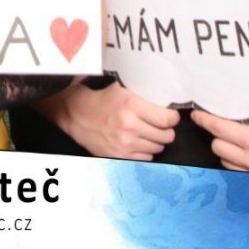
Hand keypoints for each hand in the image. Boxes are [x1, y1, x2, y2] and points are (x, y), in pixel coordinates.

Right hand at [58, 82, 178, 159]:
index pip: (167, 119)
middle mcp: (130, 126)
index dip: (173, 118)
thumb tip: (167, 104)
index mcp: (131, 105)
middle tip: (159, 124)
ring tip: (147, 132)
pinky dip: (145, 151)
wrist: (75, 114)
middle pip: (166, 136)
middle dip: (166, 130)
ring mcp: (125, 144)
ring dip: (156, 141)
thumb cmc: (100, 100)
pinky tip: (138, 142)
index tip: (171, 116)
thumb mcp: (122, 90)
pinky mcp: (120, 156)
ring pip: (158, 148)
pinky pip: (146, 158)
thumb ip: (144, 97)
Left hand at [191, 108, 248, 179]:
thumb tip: (226, 105)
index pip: (217, 129)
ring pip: (227, 163)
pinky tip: (244, 154)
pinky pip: (242, 173)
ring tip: (233, 141)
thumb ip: (248, 113)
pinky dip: (239, 163)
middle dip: (217, 136)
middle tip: (220, 126)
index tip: (197, 115)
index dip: (204, 120)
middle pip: (218, 147)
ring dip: (227, 151)